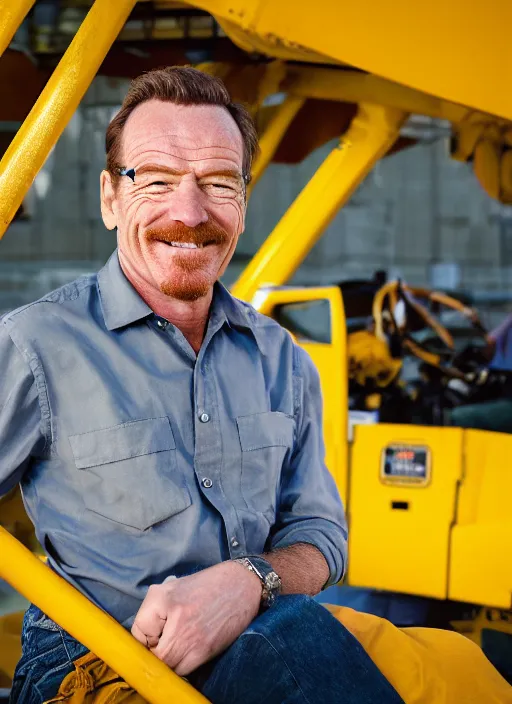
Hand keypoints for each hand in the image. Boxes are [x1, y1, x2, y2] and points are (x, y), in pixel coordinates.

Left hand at [131, 561, 260, 674]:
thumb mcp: (172, 586)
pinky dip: (182, 664)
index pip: (138, 634)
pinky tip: (189, 647)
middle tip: (163, 641)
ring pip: (167, 667)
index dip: (142, 638)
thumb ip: (153, 610)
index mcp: (165, 599)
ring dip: (168, 661)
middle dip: (154, 653)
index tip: (150, 635)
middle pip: (152, 655)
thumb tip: (141, 637)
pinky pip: (184, 670)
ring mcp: (191, 639)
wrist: (242, 585)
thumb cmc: (207, 584)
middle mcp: (177, 620)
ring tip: (177, 644)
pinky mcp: (205, 651)